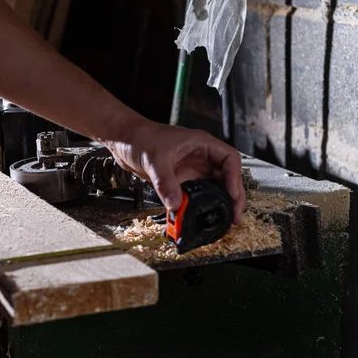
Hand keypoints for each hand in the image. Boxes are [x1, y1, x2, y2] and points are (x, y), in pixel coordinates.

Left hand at [107, 119, 245, 222]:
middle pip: (225, 176)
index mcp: (201, 143)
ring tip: (221, 221)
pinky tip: (199, 216)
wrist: (123, 139)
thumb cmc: (140, 137)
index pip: (229, 159)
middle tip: (232, 216)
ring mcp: (191, 168)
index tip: (232, 196)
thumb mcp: (154, 160)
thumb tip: (175, 204)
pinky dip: (198, 205)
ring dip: (217, 203)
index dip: (234, 178)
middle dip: (231, 196)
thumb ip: (165, 182)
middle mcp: (200, 156)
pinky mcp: (180, 178)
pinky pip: (195, 193)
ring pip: (212, 186)